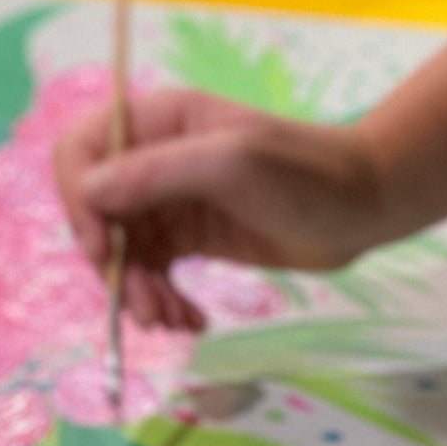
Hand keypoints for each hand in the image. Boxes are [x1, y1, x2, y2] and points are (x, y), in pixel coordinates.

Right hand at [54, 89, 385, 328]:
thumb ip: (158, 173)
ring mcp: (171, 200)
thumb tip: (89, 191)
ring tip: (172, 323)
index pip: (81, 154)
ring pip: (123, 251)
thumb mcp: (233, 165)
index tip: (108, 249)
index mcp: (158, 122)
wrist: (366, 207)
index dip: (80, 201)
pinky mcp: (190, 237)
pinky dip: (161, 300)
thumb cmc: (308, 174)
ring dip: (137, 292)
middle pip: (96, 212)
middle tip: (143, 307)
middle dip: (113, 263)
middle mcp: (155, 158)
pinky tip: (190, 321)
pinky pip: (152, 272)